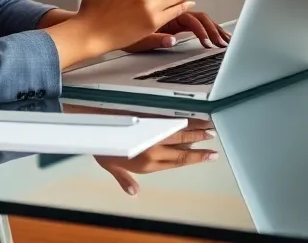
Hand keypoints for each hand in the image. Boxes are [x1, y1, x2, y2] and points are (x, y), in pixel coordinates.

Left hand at [92, 116, 217, 195]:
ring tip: (209, 125)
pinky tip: (192, 115)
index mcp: (148, 163)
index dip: (196, 158)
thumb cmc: (102, 147)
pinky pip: (171, 119)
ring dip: (196, 128)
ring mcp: (153, 133)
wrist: (94, 128)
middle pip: (183, 145)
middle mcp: (154, 149)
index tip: (209, 155)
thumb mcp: (111, 167)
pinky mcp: (150, 119)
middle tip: (213, 137)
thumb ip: (125, 180)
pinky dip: (183, 118)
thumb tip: (133, 192)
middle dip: (200, 141)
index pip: (178, 161)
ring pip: (180, 131)